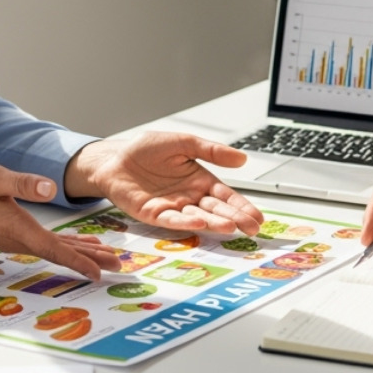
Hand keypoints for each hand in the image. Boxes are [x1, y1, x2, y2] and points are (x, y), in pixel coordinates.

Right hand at [0, 162, 121, 280]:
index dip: (78, 260)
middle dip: (90, 260)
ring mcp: (15, 238)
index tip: (99, 272)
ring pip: (55, 249)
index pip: (54, 248)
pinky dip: (65, 245)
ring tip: (106, 258)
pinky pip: (45, 243)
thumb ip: (21, 183)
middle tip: (118, 267)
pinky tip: (78, 244)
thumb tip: (48, 188)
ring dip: (81, 254)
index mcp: (17, 228)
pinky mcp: (13, 233)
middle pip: (60, 253)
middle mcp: (18, 239)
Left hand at [63, 132, 263, 235]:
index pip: (226, 196)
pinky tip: (199, 222)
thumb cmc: (147, 150)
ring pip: (198, 217)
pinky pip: (172, 220)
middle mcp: (189, 197)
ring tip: (231, 227)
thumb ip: (211, 151)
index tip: (258, 217)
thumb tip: (242, 158)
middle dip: (236, 218)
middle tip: (252, 228)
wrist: (115, 158)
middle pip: (216, 210)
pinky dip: (185, 222)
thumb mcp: (184, 143)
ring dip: (214, 223)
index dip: (242, 206)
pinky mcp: (153, 214)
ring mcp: (173, 207)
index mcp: (200, 180)